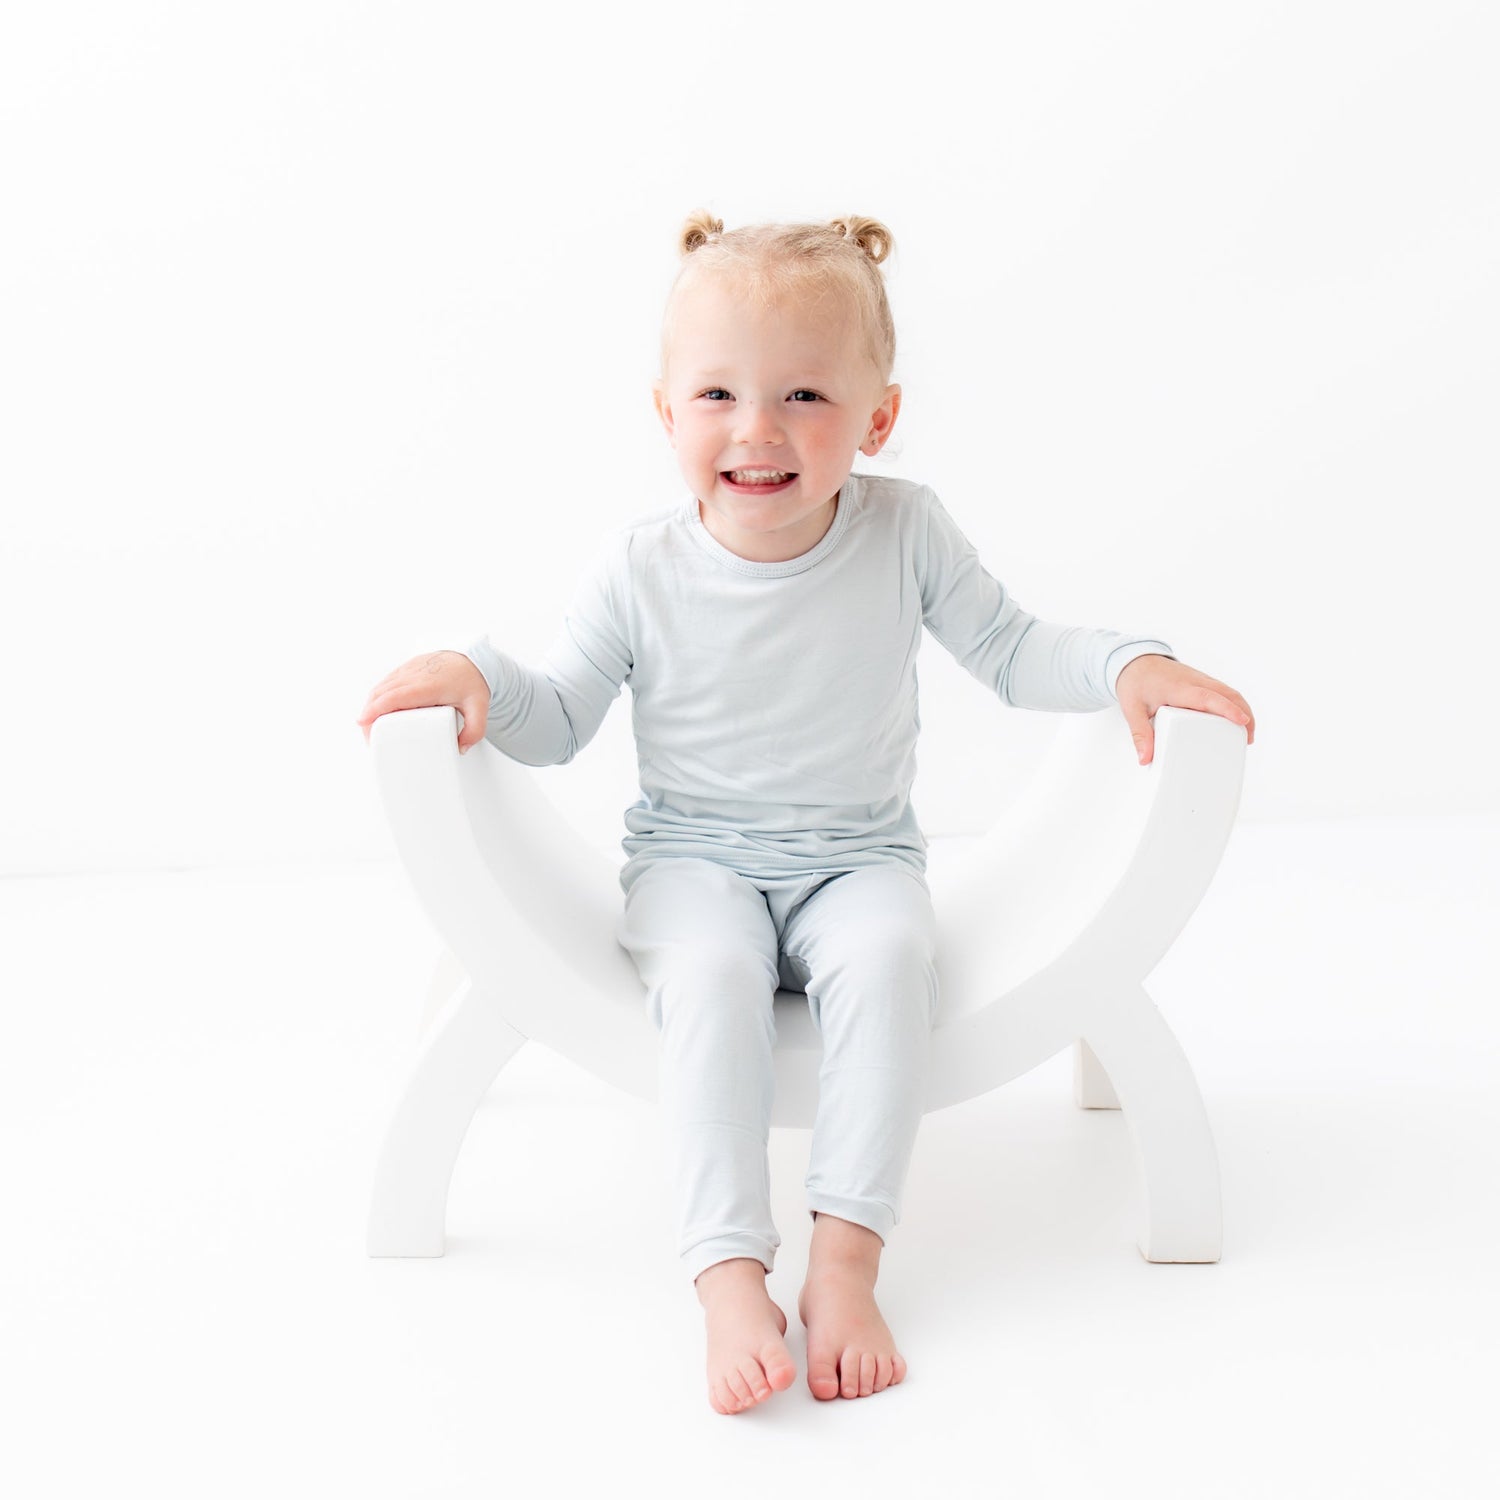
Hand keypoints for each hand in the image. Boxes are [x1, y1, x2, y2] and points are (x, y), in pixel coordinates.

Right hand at [355, 650, 490, 752]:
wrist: (473, 658)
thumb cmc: (472, 681)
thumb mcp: (480, 708)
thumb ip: (475, 730)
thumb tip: (460, 748)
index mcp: (429, 685)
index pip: (395, 696)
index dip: (376, 708)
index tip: (363, 721)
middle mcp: (415, 674)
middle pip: (382, 693)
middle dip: (369, 714)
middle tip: (369, 737)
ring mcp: (408, 669)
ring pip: (381, 686)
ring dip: (371, 705)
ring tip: (371, 728)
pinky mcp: (406, 668)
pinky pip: (386, 682)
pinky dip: (377, 697)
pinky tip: (377, 710)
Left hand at [1115, 653, 1254, 764]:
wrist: (1134, 660)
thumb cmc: (1135, 682)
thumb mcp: (1132, 710)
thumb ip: (1140, 735)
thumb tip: (1145, 758)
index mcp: (1179, 688)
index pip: (1208, 698)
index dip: (1227, 709)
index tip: (1242, 721)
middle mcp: (1194, 681)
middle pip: (1228, 694)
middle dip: (1244, 714)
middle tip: (1247, 738)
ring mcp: (1200, 679)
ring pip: (1229, 692)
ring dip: (1242, 709)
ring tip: (1245, 734)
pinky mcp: (1201, 681)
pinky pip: (1223, 691)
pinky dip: (1234, 704)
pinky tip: (1235, 719)